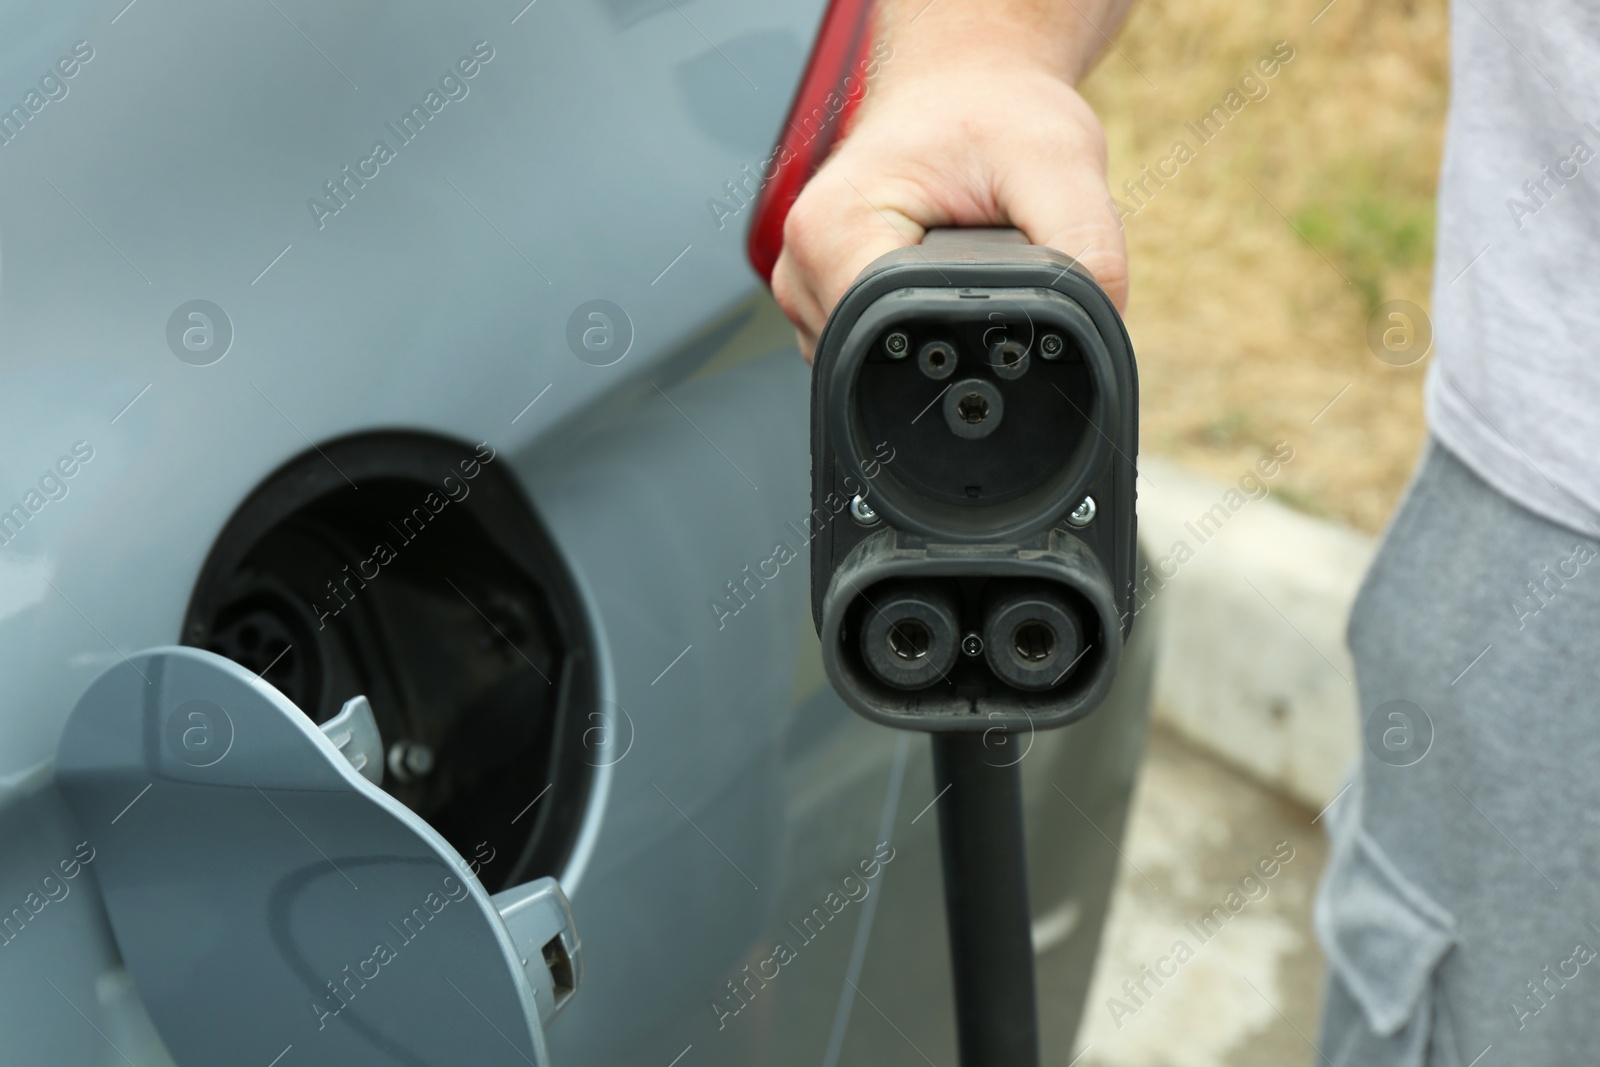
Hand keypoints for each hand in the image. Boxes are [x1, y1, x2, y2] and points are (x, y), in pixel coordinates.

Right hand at [771, 59, 1126, 360]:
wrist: (963, 85)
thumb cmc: (994, 112)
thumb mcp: (1059, 164)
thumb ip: (1086, 246)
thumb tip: (1100, 319)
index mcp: (833, 230)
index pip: (884, 337)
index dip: (954, 345)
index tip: (999, 317)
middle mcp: (803, 264)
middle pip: (874, 358)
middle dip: (946, 342)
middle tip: (990, 279)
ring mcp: (805, 286)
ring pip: (869, 363)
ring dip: (928, 340)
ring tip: (962, 276)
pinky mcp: (824, 297)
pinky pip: (867, 348)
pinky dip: (914, 332)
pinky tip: (941, 287)